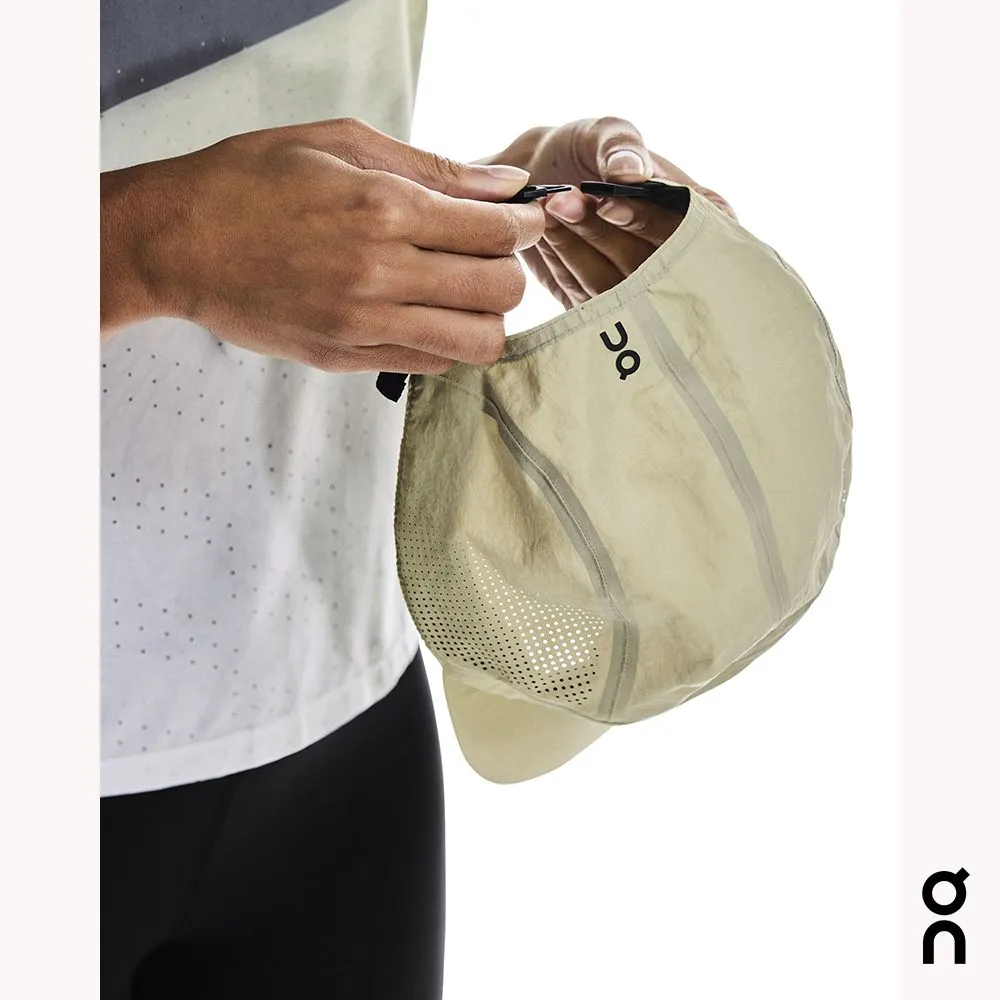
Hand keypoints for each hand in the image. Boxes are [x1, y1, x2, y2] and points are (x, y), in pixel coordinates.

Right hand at [100, 118, 545, 372]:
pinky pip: (431, 364)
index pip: (494, 231)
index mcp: (382, 208)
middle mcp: (379, 273)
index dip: (524, 226)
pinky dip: (446, 341)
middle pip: (499, 291)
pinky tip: (425, 313)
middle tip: (492, 255)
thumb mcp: (340, 144)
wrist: (179, 242)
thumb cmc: (251, 182)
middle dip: (512, 270)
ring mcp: (363, 324)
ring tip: (463, 292)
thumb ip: (431, 167)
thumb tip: (503, 185)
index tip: (525, 221)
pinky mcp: (346, 357)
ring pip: (476, 341)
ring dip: (486, 316)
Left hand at [486, 118, 734, 308]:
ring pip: (611, 285)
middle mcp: (678, 259)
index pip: (685, 229)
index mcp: (703, 215)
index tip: (606, 201)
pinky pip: (584, 298)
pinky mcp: (605, 308)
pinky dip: (561, 265)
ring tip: (549, 208)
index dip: (646, 219)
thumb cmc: (589, 150)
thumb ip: (620, 146)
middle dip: (601, 233)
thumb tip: (628, 171)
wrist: (543, 176)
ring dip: (575, 248)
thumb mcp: (607, 133)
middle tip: (562, 201)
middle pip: (647, 265)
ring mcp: (642, 290)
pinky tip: (544, 234)